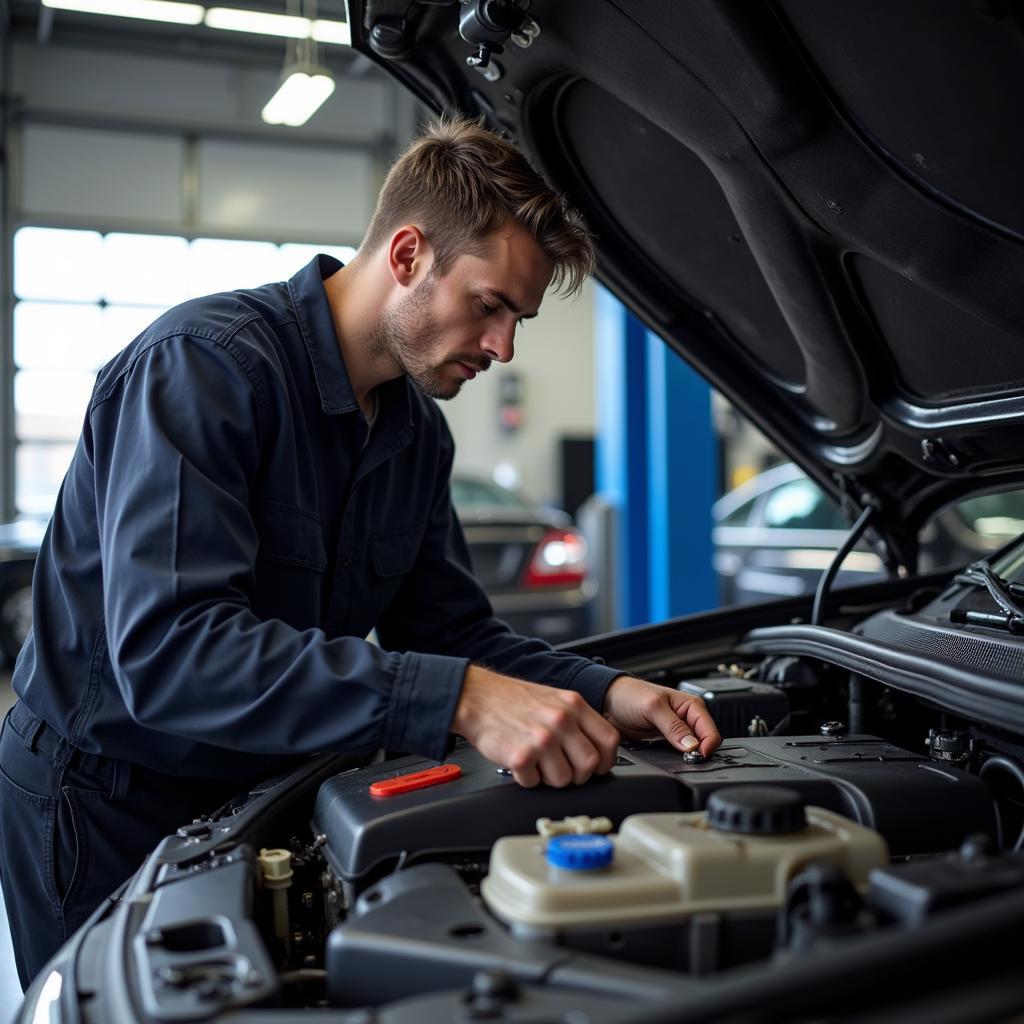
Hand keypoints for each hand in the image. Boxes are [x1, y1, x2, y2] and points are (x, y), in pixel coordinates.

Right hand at [451, 665, 620, 787]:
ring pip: (564, 780)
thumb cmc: (511, 699)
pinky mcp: (521, 756)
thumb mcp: (554, 698)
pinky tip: (520, 762)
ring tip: (536, 762)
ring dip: (549, 778)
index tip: (597, 766)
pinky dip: (526, 778)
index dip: (606, 760)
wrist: (476, 697)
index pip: (610, 740)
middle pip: (590, 765)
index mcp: (573, 705)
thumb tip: (597, 749)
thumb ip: (577, 720)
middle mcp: (561, 720)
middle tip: (562, 769)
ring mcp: (542, 739)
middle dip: (577, 774)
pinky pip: (534, 783)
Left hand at [603, 676, 720, 756]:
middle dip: (698, 753)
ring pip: (693, 750)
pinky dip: (677, 759)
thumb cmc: (630, 696)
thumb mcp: (653, 708)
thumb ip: (673, 726)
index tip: (697, 756)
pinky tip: (671, 760)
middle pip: (705, 742)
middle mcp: (688, 718)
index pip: (710, 730)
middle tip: (687, 761)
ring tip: (678, 761)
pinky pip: (679, 754)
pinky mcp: (667, 742)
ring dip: (688, 758)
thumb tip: (692, 745)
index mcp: (692, 706)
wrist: (609, 703)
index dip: (707, 745)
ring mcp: (678, 731)